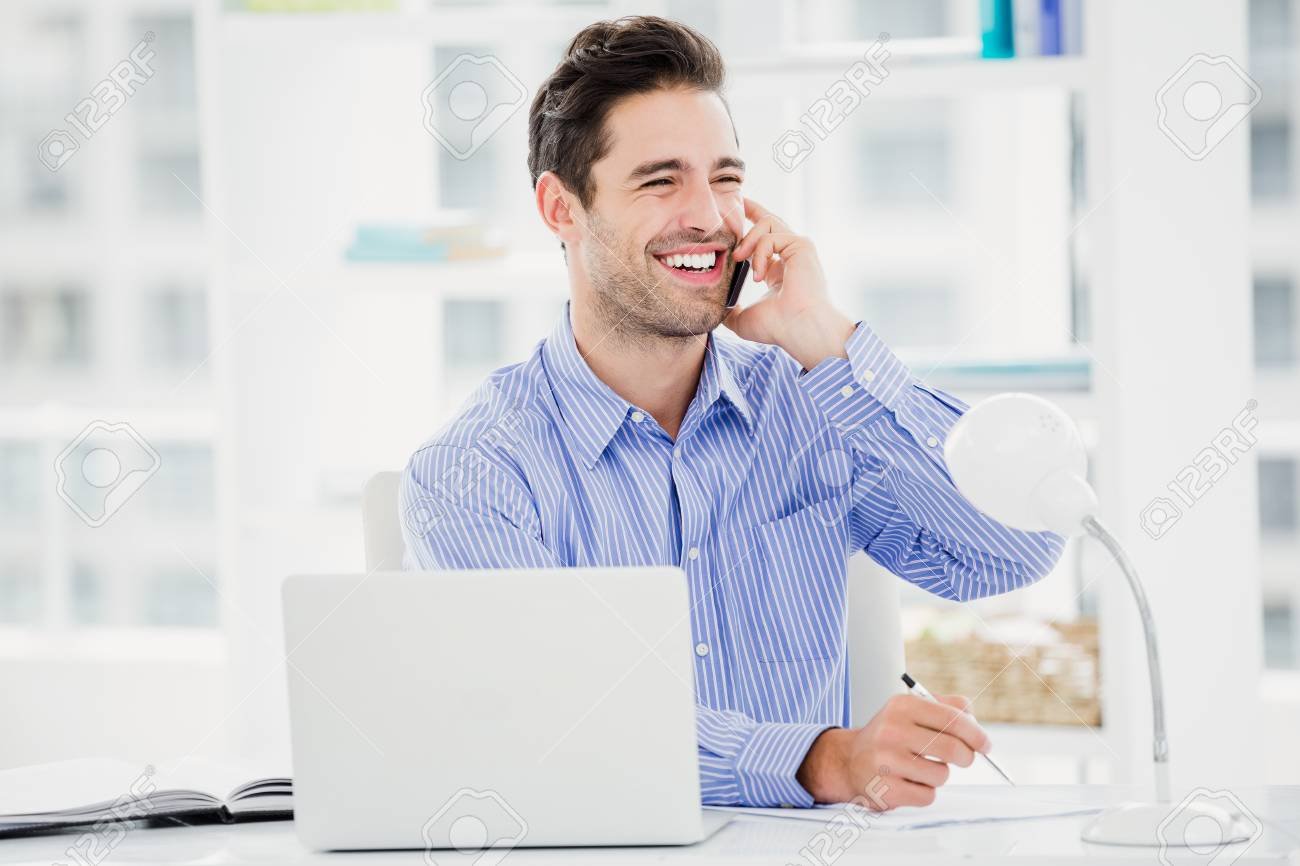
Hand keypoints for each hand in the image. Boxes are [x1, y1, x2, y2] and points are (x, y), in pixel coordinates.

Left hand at [722, 197, 854, 370]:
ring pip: (768, 223)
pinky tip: (759, 275)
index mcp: (779, 269)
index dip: (749, 225)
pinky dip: (760, 253)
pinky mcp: (802, 246)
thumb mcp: (744, 318)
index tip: (735, 213)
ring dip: (748, 239)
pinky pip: (772, 237)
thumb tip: (718, 310)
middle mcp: (790, 255)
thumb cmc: (777, 327)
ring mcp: (798, 248)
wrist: (799, 329)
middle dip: (751, 209)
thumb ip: (731, 310)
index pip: (765, 239)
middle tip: (734, 203)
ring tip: (739, 259)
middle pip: (770, 220)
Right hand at [795, 693, 991, 809]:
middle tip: (965, 759)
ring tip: (921, 768)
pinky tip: (909, 782)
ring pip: (941, 775)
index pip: (953, 718)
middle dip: (967, 757)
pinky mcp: (886, 788)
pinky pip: (927, 795)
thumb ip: (946, 708)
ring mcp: (887, 760)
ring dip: (939, 775)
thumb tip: (975, 723)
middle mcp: (892, 730)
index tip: (985, 745)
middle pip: (953, 748)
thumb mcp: (910, 710)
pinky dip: (925, 792)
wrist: (849, 760)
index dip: (976, 734)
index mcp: (902, 705)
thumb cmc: (890, 735)